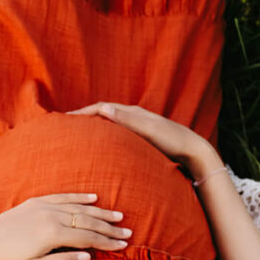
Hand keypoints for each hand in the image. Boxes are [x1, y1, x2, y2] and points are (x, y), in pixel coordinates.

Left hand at [0, 193, 132, 259]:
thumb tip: (88, 256)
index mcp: (52, 235)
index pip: (88, 238)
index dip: (108, 242)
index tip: (124, 245)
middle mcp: (51, 216)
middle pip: (87, 221)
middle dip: (110, 227)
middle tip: (128, 232)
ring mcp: (43, 207)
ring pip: (79, 208)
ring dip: (100, 212)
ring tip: (118, 216)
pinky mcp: (35, 202)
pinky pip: (62, 197)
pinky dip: (79, 197)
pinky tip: (93, 198)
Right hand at [66, 102, 215, 174]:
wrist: (193, 150)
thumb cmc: (172, 140)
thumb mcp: (149, 129)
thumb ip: (126, 119)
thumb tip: (102, 109)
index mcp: (133, 112)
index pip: (101, 108)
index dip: (83, 112)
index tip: (65, 119)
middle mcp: (134, 116)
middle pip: (104, 113)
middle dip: (85, 117)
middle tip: (66, 126)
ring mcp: (138, 126)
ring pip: (110, 123)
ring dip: (94, 126)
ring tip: (79, 134)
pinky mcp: (142, 137)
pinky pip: (118, 133)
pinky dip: (105, 135)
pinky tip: (102, 146)